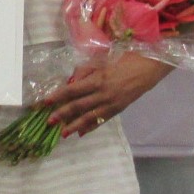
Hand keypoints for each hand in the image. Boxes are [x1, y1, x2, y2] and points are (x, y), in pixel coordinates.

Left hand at [44, 53, 173, 138]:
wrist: (148, 69)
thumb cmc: (123, 60)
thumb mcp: (102, 62)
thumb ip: (84, 72)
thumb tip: (70, 83)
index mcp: (98, 79)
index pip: (73, 90)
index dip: (58, 96)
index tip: (46, 102)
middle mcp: (103, 94)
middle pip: (78, 106)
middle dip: (62, 114)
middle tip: (48, 121)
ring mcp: (111, 104)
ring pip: (88, 117)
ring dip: (74, 126)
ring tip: (62, 133)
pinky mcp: (118, 110)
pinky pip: (101, 120)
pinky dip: (90, 127)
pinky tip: (80, 133)